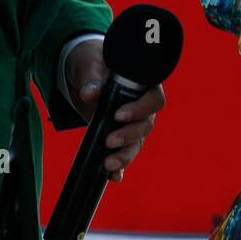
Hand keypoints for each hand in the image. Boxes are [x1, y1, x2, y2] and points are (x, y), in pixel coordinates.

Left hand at [64, 38, 166, 180]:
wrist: (86, 72)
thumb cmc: (95, 62)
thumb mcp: (92, 65)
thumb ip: (92, 78)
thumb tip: (90, 94)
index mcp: (145, 85)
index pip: (154, 100)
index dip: (140, 109)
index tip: (118, 115)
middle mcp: (143, 107)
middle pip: (146, 126)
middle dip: (129, 136)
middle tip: (109, 140)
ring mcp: (133, 124)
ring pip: (137, 144)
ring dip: (125, 156)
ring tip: (108, 164)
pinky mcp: (120, 136)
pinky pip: (124, 153)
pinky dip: (120, 168)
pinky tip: (112, 177)